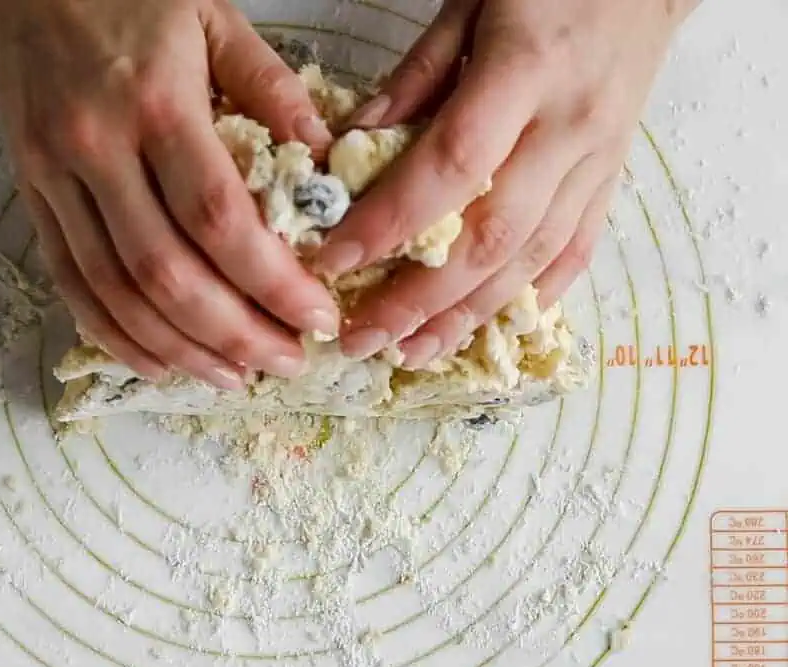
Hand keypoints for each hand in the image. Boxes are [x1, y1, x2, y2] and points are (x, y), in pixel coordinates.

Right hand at [0, 0, 339, 388]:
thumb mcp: (212, 15)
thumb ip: (270, 87)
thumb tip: (324, 159)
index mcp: (155, 103)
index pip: (219, 219)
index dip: (271, 282)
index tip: (317, 318)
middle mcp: (97, 148)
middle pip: (166, 273)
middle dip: (233, 333)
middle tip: (286, 362)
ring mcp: (53, 175)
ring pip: (114, 291)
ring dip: (178, 348)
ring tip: (233, 377)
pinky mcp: (28, 189)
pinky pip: (68, 279)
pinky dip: (113, 332)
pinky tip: (158, 363)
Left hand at [315, 0, 696, 368]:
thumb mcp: (470, 1)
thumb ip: (414, 77)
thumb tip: (352, 147)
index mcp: (525, 72)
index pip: (450, 166)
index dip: (390, 223)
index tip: (334, 263)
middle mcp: (568, 128)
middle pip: (491, 234)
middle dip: (421, 299)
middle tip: (364, 338)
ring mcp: (597, 161)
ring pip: (532, 258)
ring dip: (468, 315)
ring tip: (413, 351)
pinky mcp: (612, 178)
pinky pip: (577, 250)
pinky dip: (532, 295)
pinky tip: (488, 326)